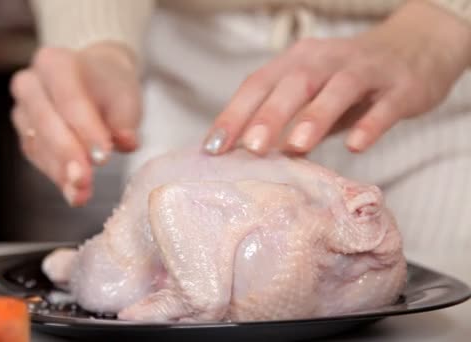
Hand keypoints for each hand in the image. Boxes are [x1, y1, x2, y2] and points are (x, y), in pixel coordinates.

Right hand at [10, 42, 140, 205]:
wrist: (95, 82)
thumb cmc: (111, 88)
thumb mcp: (126, 97)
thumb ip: (126, 120)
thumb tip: (127, 142)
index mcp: (55, 62)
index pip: (69, 99)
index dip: (86, 130)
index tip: (104, 156)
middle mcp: (30, 83)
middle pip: (46, 122)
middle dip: (68, 155)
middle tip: (85, 181)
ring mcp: (22, 109)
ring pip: (38, 144)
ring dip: (60, 173)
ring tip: (81, 194)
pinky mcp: (24, 134)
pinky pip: (37, 158)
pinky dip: (57, 177)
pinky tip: (74, 192)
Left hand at [204, 0, 470, 155]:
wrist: (416, 48)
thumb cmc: (347, 81)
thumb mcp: (310, 92)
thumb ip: (283, 118)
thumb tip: (244, 154)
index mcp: (297, 61)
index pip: (259, 84)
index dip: (234, 114)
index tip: (212, 148)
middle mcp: (327, 60)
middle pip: (295, 82)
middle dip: (270, 114)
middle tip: (251, 149)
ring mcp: (366, 70)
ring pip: (339, 88)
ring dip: (316, 116)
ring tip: (296, 146)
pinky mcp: (401, 87)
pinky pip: (385, 105)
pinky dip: (371, 124)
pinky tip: (357, 145)